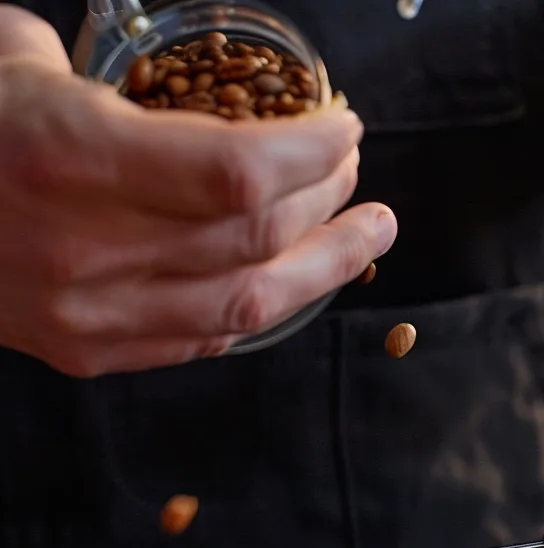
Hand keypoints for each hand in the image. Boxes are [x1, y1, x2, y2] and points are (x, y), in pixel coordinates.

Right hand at [0, 6, 393, 377]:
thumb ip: (102, 69)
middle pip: (256, 235)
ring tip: (367, 233)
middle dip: (328, 198)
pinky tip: (290, 277)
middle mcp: (78, 243)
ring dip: (324, 265)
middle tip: (355, 171)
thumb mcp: (11, 62)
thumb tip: (192, 75)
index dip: (313, 152)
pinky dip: (257, 305)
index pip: (239, 172)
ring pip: (245, 302)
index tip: (343, 124)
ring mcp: (78, 308)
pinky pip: (198, 338)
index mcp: (66, 156)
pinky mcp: (76, 348)